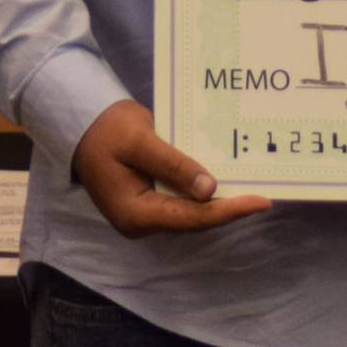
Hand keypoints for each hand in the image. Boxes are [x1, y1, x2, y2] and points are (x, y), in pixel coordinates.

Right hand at [70, 100, 274, 237]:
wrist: (82, 125)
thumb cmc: (107, 129)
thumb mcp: (141, 140)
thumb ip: (174, 164)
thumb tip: (209, 189)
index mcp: (135, 213)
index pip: (192, 218)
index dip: (229, 210)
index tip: (261, 202)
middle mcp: (141, 221)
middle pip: (194, 219)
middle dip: (229, 207)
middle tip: (264, 195)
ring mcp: (145, 213)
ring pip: (190, 212)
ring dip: (219, 200)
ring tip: (253, 187)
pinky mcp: (150, 200)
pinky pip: (182, 200)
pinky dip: (204, 191)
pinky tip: (227, 177)